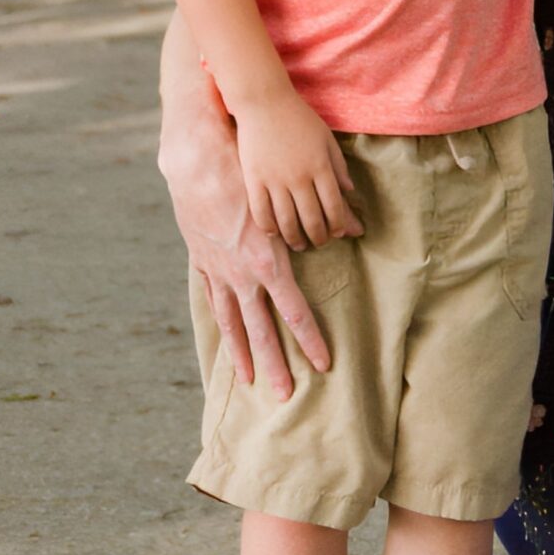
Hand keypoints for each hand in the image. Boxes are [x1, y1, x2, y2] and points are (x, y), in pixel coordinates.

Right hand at [159, 101, 358, 398]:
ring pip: (232, 323)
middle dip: (275, 364)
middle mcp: (242, 273)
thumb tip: (356, 228)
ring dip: (244, 355)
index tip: (323, 364)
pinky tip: (228, 340)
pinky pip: (214, 301)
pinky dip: (222, 325)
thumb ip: (321, 214)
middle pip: (261, 329)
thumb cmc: (249, 168)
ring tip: (252, 383)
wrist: (198, 158)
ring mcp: (219, 270)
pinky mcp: (203, 261)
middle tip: (285, 396)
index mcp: (268, 260)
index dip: (310, 339)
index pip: (295, 311)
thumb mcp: (288, 193)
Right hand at [234, 86, 358, 248]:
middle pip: (312, 219)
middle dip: (319, 237)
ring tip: (299, 244)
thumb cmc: (299, 118)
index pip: (334, 206)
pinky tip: (275, 233)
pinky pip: (261, 213)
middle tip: (319, 242)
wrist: (265, 103)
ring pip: (287, 221)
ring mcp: (275, 180)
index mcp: (321, 167)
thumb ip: (338, 165)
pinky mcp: (253, 180)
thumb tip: (349, 191)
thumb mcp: (326, 139)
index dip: (338, 224)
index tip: (339, 232)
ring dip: (295, 239)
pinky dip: (269, 228)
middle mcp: (299, 177)